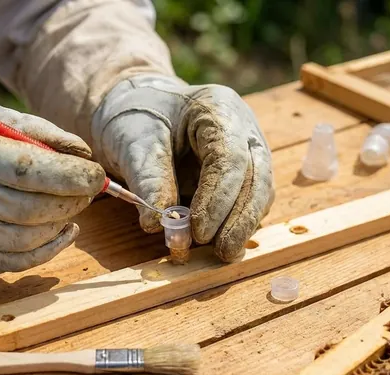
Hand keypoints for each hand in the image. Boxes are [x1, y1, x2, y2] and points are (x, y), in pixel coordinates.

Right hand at [0, 104, 105, 274]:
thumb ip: (40, 132)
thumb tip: (83, 153)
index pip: (34, 172)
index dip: (73, 176)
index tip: (96, 173)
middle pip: (37, 208)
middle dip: (74, 199)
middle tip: (88, 187)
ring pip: (32, 239)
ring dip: (63, 222)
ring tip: (73, 205)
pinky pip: (17, 262)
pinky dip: (49, 250)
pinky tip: (63, 231)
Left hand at [91, 75, 274, 260]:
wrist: (130, 107)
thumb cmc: (132, 116)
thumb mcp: (133, 142)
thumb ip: (149, 179)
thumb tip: (157, 224)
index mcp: (218, 109)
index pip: (229, 158)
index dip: (218, 198)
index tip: (199, 231)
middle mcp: (242, 129)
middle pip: (256, 176)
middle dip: (241, 218)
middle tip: (223, 252)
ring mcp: (247, 150)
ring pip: (259, 191)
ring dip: (242, 224)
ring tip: (222, 253)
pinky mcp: (240, 173)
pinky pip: (246, 200)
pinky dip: (234, 222)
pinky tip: (221, 242)